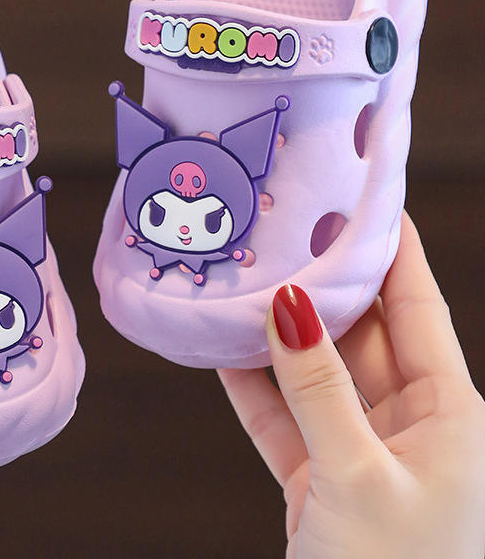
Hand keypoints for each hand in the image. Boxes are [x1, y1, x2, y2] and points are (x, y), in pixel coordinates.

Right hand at [218, 212, 484, 557]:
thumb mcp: (356, 474)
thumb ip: (318, 387)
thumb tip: (288, 304)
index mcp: (450, 412)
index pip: (417, 304)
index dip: (391, 247)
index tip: (362, 196)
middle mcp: (410, 420)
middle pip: (358, 330)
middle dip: (319, 283)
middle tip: (279, 232)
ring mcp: (362, 447)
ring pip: (313, 371)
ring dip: (275, 334)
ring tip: (238, 281)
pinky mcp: (321, 476)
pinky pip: (284, 415)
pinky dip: (253, 387)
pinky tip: (220, 351)